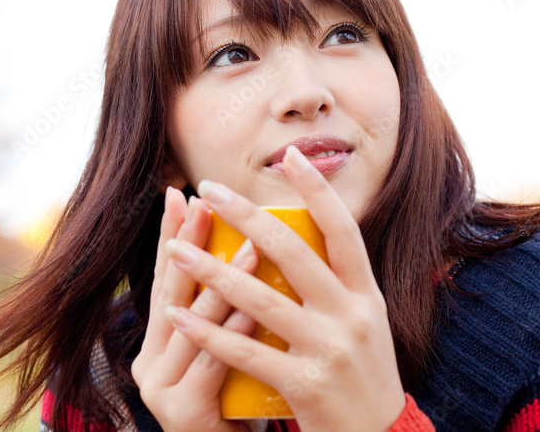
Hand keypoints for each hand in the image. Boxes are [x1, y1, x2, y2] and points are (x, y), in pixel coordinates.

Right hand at [131, 186, 262, 431]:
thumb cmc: (236, 410)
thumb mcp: (224, 357)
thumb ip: (224, 318)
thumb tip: (250, 257)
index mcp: (156, 347)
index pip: (164, 282)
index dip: (173, 237)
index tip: (183, 195)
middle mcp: (149, 364)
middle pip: (172, 292)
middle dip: (190, 243)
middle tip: (206, 201)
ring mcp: (161, 389)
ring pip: (196, 323)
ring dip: (225, 278)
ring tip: (249, 241)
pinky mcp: (183, 411)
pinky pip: (215, 360)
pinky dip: (235, 328)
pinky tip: (254, 301)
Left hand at [162, 146, 407, 431]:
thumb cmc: (360, 375)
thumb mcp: (362, 322)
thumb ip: (335, 283)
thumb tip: (291, 235)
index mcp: (364, 293)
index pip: (342, 229)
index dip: (317, 190)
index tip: (289, 155)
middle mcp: (352, 315)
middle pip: (293, 252)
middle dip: (244, 215)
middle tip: (206, 190)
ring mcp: (330, 350)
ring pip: (259, 299)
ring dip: (210, 271)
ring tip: (174, 248)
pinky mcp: (306, 385)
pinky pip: (245, 352)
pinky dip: (207, 333)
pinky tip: (178, 315)